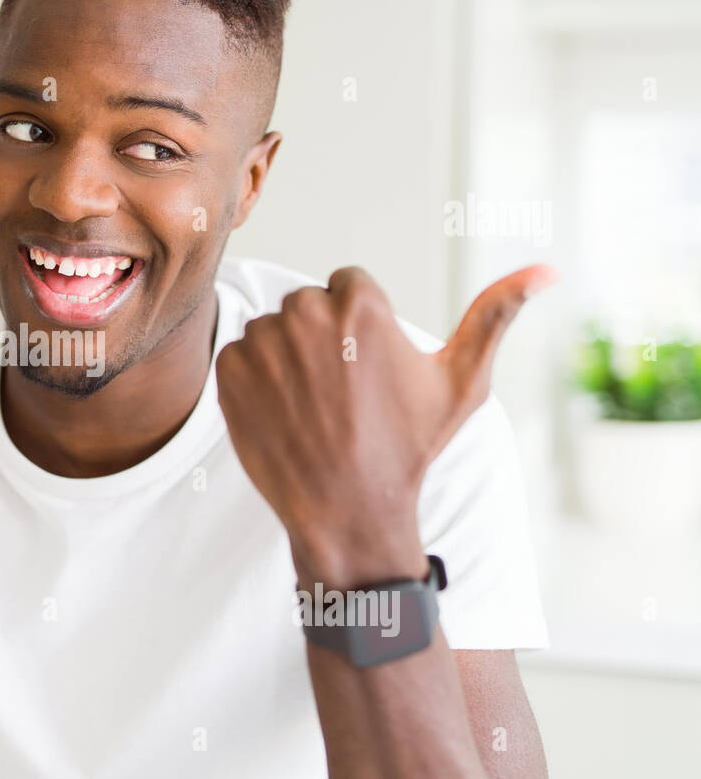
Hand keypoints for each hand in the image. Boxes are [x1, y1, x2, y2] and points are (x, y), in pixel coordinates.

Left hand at [214, 265, 555, 589]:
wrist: (347, 511)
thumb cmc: (409, 448)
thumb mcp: (462, 382)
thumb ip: (495, 315)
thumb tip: (549, 267)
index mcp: (360, 304)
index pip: (348, 285)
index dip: (359, 327)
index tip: (367, 369)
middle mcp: (306, 313)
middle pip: (307, 304)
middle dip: (321, 338)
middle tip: (341, 393)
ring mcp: (263, 342)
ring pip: (272, 330)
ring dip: (286, 358)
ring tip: (313, 407)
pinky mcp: (230, 371)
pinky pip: (240, 356)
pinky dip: (254, 381)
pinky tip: (282, 415)